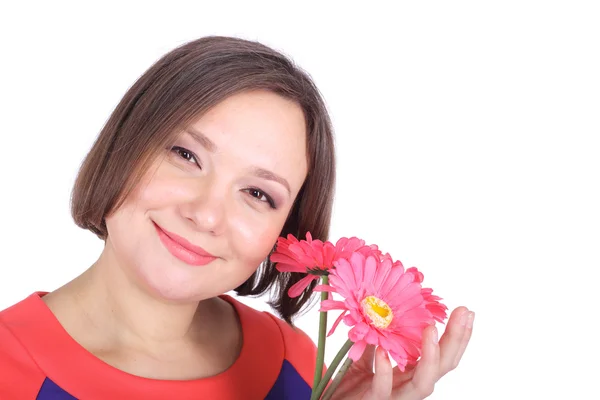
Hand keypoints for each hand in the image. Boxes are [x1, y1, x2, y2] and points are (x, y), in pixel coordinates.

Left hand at [329, 307, 473, 399]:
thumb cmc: (351, 385)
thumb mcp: (365, 354)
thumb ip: (377, 336)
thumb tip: (385, 307)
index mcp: (409, 374)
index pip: (442, 356)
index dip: (457, 336)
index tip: (466, 311)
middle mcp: (407, 386)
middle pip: (442, 367)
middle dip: (455, 340)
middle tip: (463, 313)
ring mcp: (393, 397)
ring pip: (423, 384)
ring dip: (430, 356)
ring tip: (431, 329)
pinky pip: (382, 389)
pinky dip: (385, 370)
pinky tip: (384, 352)